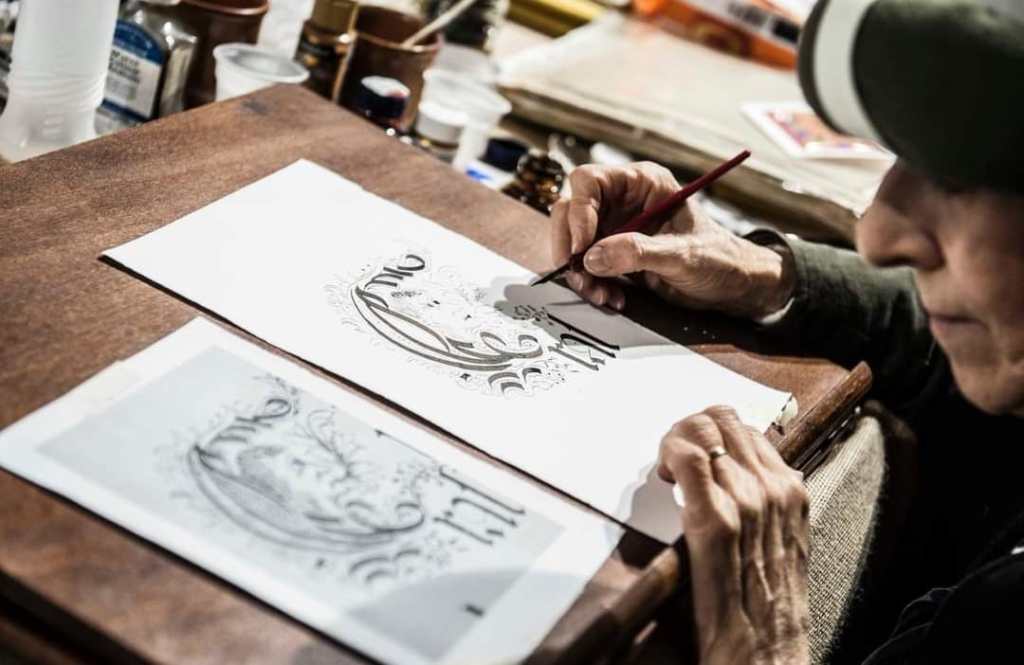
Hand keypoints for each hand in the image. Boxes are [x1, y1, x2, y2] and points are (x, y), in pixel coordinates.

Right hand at [549, 162, 794, 318]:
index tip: (582, 246)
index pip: (589, 182)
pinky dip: (591, 284)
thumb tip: (593, 257)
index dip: (578, 211)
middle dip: (571, 246)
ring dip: (580, 272)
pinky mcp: (611, 254)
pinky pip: (585, 265)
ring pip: (573, 242)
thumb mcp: (682, 255)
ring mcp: (614, 227)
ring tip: (601, 295)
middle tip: (579, 275)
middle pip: (570, 211)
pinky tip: (611, 298)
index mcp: (641, 183)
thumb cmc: (717, 258)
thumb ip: (639, 252)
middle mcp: (622, 200)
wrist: (729, 285)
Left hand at [658, 407, 809, 664]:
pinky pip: (689, 461)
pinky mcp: (715, 522)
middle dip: (690, 429)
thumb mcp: (780, 541)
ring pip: (703, 433)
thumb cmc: (768, 604)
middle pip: (723, 421)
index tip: (694, 452)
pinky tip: (664, 474)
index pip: (746, 428)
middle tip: (674, 457)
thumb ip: (765, 504)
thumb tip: (738, 476)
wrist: (765, 652)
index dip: (712, 432)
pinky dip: (670, 455)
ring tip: (667, 472)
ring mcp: (746, 502)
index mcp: (790, 490)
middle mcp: (772, 489)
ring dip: (675, 443)